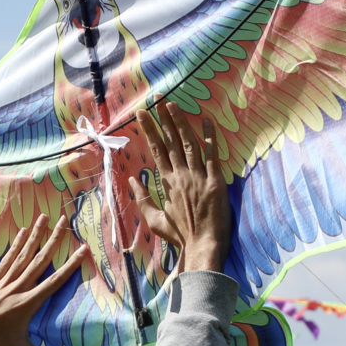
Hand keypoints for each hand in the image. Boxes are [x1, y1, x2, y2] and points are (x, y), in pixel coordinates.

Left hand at [0, 216, 83, 345]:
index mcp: (28, 303)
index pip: (55, 280)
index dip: (71, 264)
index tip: (83, 248)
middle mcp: (18, 288)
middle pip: (40, 259)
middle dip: (53, 239)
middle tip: (63, 220)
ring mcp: (4, 282)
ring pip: (24, 254)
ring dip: (35, 234)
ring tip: (44, 216)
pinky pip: (8, 259)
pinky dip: (16, 245)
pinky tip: (22, 232)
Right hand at [132, 107, 230, 273]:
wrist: (201, 246)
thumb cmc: (179, 235)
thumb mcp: (154, 220)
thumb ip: (142, 198)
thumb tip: (131, 180)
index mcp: (167, 183)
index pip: (156, 151)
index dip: (149, 130)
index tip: (142, 114)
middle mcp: (181, 176)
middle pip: (169, 142)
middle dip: (162, 119)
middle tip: (156, 100)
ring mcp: (198, 177)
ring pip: (188, 144)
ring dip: (180, 123)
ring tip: (173, 105)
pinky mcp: (215, 182)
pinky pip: (212, 155)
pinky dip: (209, 137)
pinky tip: (206, 120)